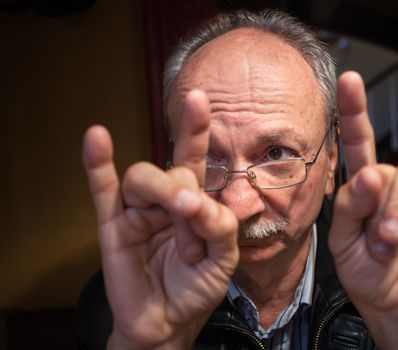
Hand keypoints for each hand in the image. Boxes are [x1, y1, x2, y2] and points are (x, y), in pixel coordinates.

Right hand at [82, 90, 238, 349]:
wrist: (169, 323)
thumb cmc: (197, 288)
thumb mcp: (224, 259)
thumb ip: (221, 225)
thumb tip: (198, 202)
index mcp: (194, 202)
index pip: (195, 160)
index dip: (195, 130)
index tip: (198, 99)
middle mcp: (167, 200)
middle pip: (173, 171)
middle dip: (186, 196)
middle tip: (195, 226)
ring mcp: (138, 211)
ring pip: (144, 178)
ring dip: (164, 196)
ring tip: (180, 228)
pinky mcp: (113, 225)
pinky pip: (102, 189)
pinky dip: (97, 163)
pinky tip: (96, 138)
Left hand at [329, 71, 397, 348]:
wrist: (397, 306)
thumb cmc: (367, 274)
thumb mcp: (343, 244)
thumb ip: (351, 207)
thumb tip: (370, 173)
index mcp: (362, 189)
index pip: (357, 144)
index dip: (354, 113)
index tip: (350, 81)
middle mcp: (391, 184)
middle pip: (388, 167)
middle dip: (381, 205)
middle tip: (378, 240)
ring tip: (393, 240)